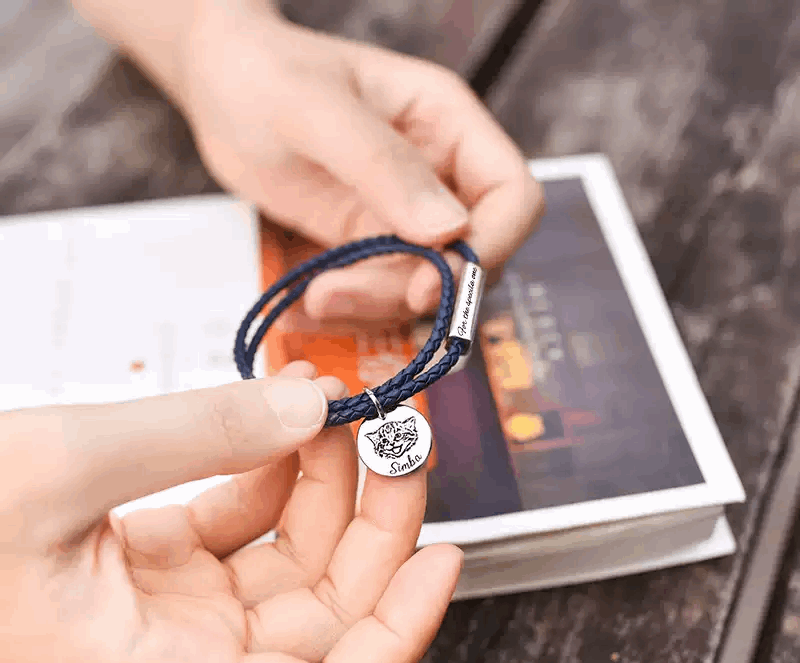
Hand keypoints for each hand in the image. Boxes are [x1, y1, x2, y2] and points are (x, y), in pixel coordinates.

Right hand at [0, 362, 461, 662]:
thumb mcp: (64, 465)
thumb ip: (201, 433)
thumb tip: (310, 406)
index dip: (399, 636)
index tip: (441, 559)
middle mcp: (182, 644)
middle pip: (327, 607)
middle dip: (377, 520)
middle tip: (397, 436)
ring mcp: (177, 598)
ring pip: (295, 554)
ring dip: (331, 480)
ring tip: (339, 404)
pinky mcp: (163, 552)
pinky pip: (249, 517)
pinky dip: (278, 466)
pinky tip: (285, 414)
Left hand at [73, 0, 544, 327]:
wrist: (220, 89)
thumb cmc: (265, 75)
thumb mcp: (318, 112)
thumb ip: (383, 166)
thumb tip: (449, 231)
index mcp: (448, 123)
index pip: (512, 196)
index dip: (492, 247)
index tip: (434, 283)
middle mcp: (440, 173)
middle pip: (473, 254)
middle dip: (423, 288)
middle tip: (353, 293)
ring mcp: (407, 212)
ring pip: (430, 284)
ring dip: (382, 303)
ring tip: (321, 295)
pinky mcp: (373, 241)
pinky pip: (387, 290)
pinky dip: (360, 305)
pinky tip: (318, 294)